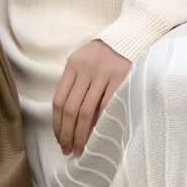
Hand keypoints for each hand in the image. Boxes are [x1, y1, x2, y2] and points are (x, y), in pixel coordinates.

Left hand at [52, 39, 131, 156]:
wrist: (130, 37)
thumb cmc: (104, 54)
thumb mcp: (83, 61)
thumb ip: (74, 83)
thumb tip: (67, 119)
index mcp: (73, 65)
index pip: (59, 100)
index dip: (57, 124)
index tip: (59, 139)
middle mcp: (85, 70)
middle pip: (70, 109)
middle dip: (67, 134)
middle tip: (68, 150)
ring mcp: (103, 75)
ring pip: (86, 112)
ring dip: (81, 134)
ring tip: (80, 149)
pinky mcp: (120, 79)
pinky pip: (106, 107)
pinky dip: (100, 124)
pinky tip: (97, 136)